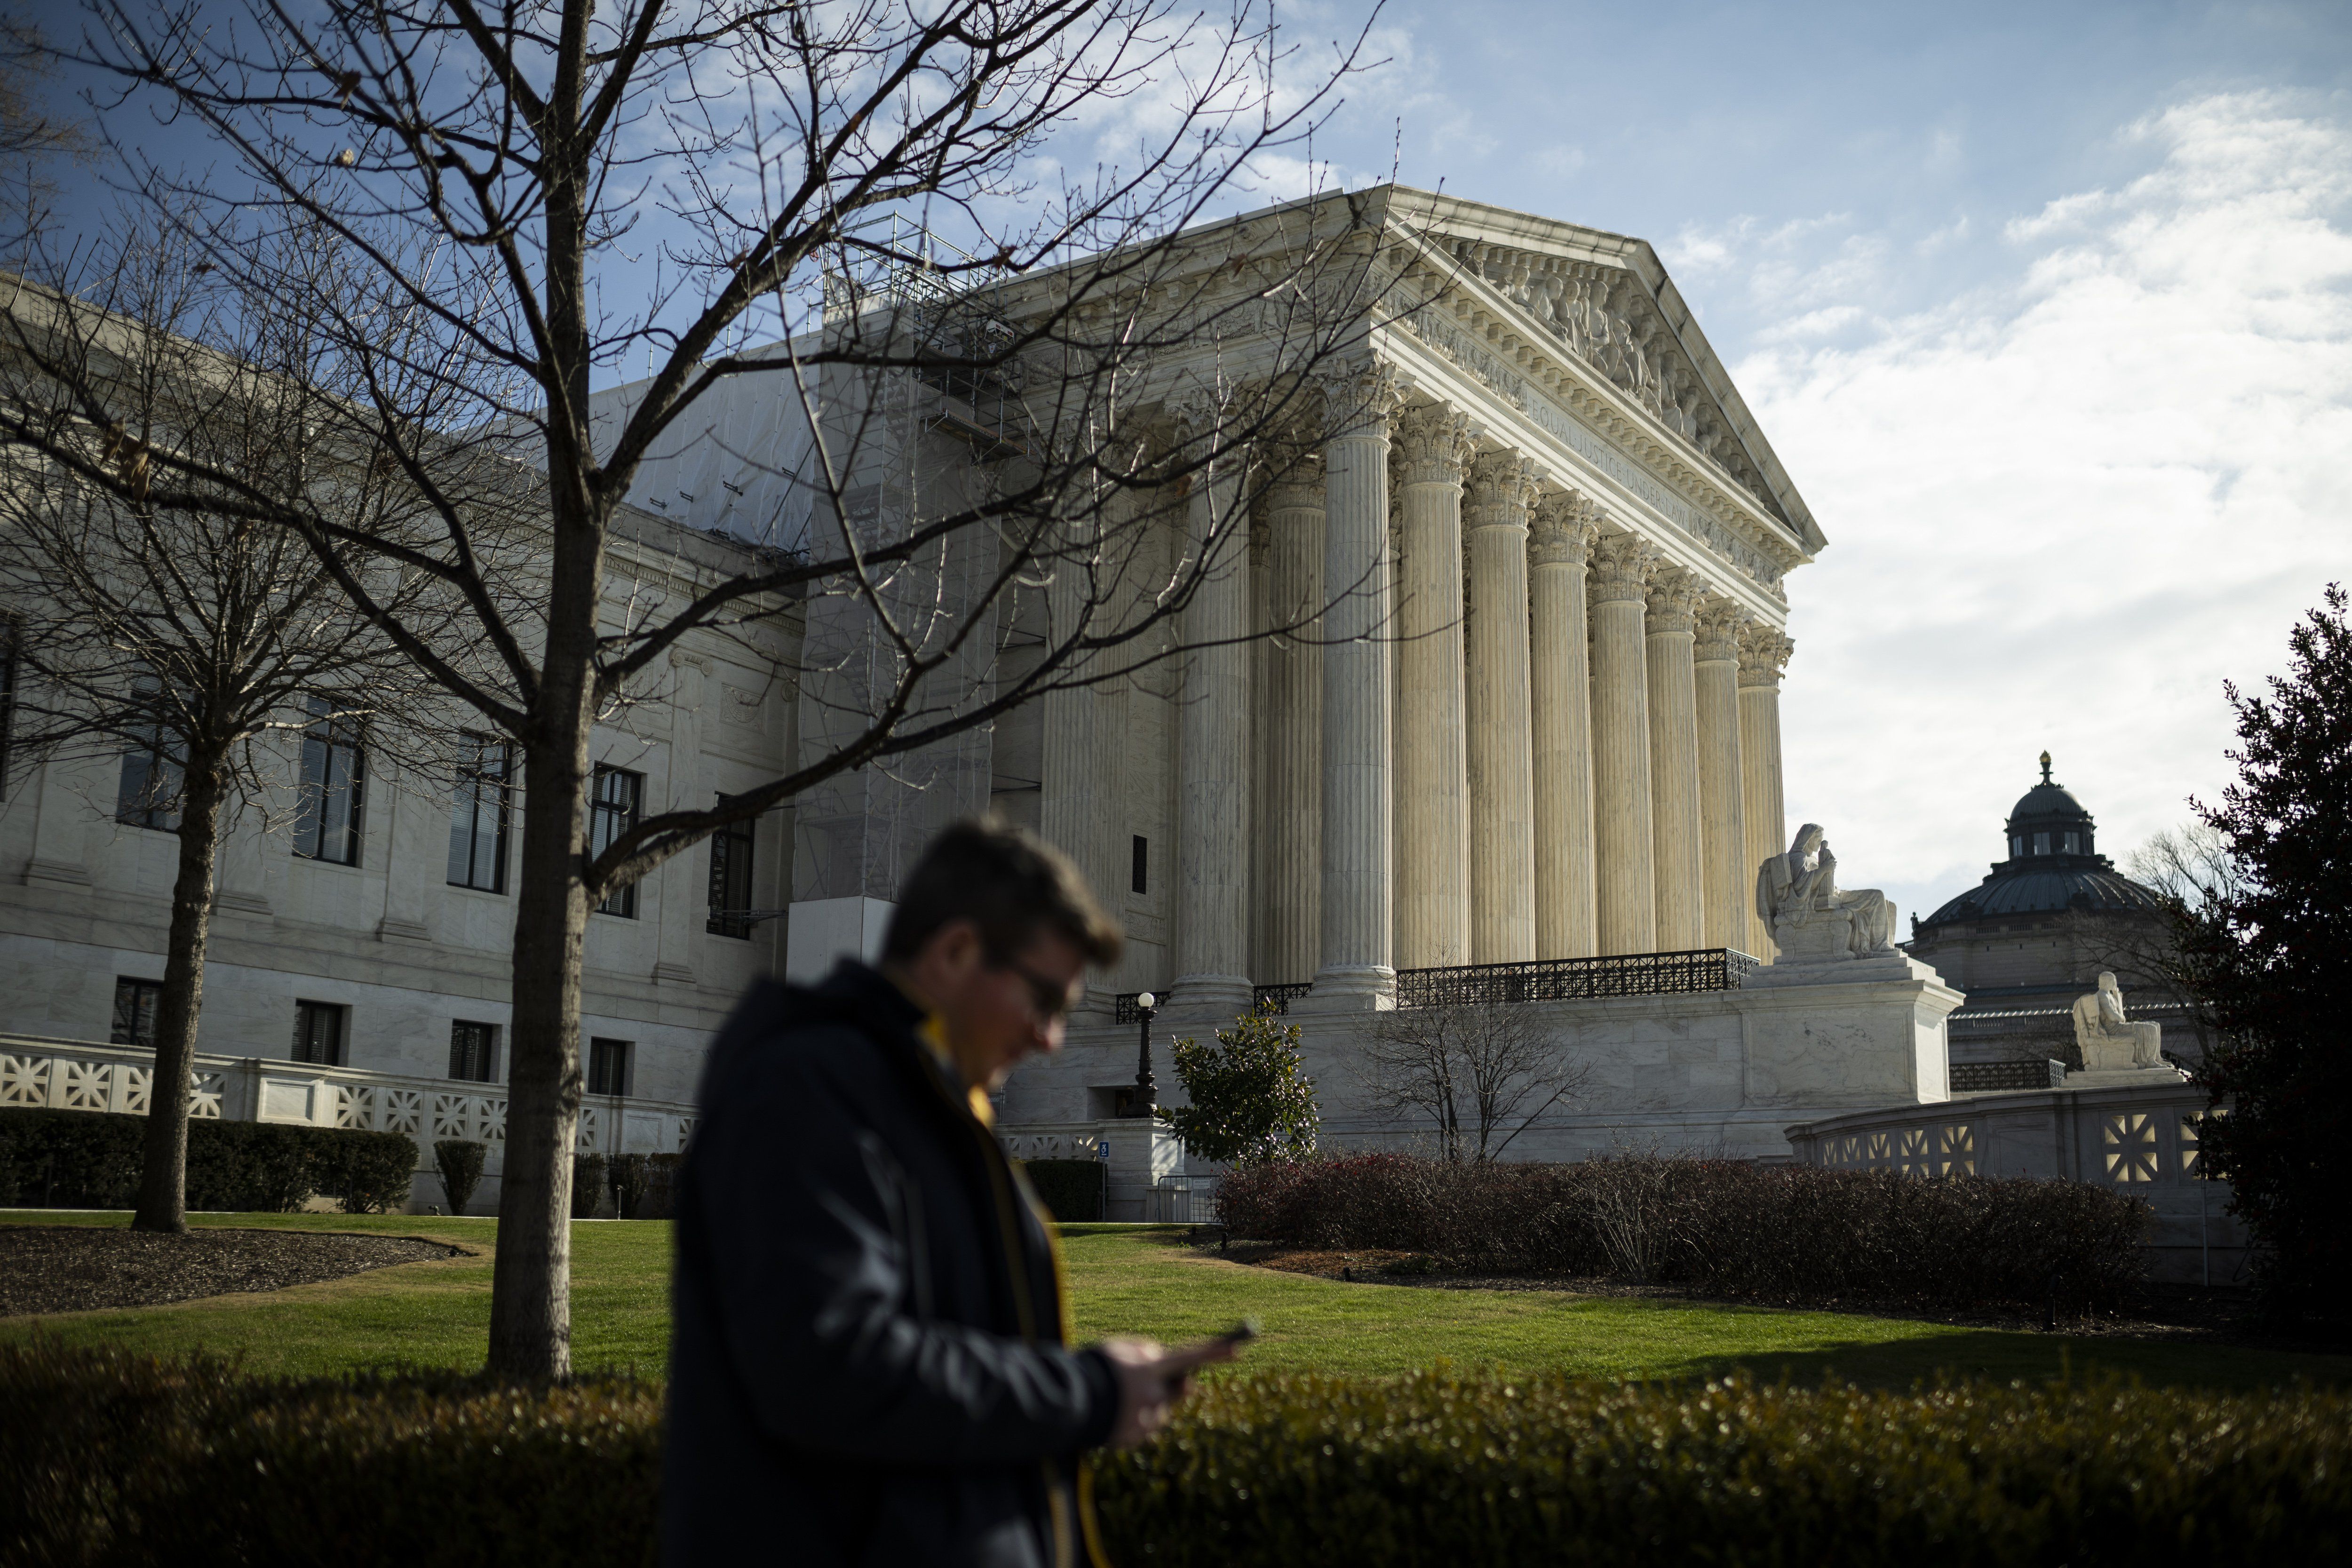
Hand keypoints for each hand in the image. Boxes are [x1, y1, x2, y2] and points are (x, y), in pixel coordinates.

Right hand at [1095, 1334, 1241, 1448]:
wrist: (1066, 1404)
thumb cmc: (1092, 1370)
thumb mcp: (1119, 1350)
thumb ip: (1146, 1351)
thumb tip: (1163, 1359)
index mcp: (1148, 1370)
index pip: (1188, 1357)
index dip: (1214, 1353)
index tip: (1237, 1350)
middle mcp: (1152, 1396)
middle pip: (1177, 1392)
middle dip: (1172, 1386)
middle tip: (1153, 1380)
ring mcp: (1145, 1421)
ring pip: (1160, 1411)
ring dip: (1149, 1405)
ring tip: (1119, 1399)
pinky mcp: (1135, 1439)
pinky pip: (1145, 1428)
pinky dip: (1135, 1421)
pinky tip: (1115, 1414)